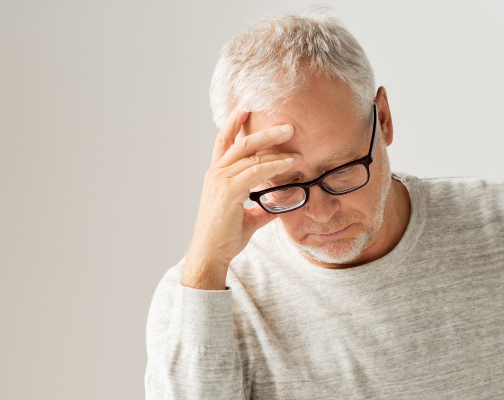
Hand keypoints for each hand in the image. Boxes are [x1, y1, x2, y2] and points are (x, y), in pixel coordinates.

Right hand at [181, 108, 297, 289]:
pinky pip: (256, 171)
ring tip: (292, 135)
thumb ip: (262, 207)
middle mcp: (216, 173)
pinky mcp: (229, 191)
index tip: (244, 108)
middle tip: (285, 123)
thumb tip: (280, 204)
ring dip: (273, 143)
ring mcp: (221, 180)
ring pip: (249, 153)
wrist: (211, 253)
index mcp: (216, 176)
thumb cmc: (225, 236)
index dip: (233, 124)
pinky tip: (290, 163)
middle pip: (240, 142)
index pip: (223, 143)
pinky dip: (275, 165)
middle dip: (263, 130)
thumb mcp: (248, 217)